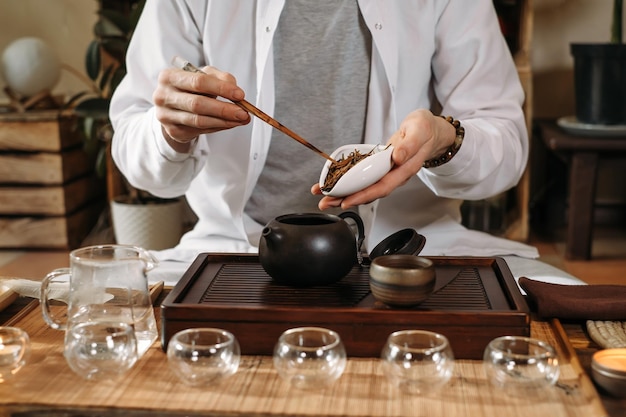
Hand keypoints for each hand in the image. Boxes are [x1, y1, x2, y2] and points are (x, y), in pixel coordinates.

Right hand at [153, 65, 250, 150]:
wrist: (174, 107)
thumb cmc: (191, 88)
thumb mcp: (205, 76)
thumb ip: (221, 78)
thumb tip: (237, 92)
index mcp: (169, 77)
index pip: (198, 81)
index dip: (221, 88)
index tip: (240, 95)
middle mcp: (163, 96)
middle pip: (198, 103)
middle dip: (224, 109)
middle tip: (243, 112)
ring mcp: (165, 115)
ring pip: (199, 120)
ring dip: (224, 121)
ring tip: (241, 120)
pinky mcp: (172, 131)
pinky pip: (199, 130)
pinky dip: (217, 127)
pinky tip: (229, 124)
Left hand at [312, 109, 455, 209]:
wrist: (430, 131)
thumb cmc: (425, 129)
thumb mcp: (420, 130)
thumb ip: (410, 144)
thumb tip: (398, 157)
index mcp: (405, 169)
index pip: (382, 187)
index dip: (363, 195)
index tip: (346, 200)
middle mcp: (395, 175)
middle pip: (369, 192)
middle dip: (346, 199)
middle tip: (325, 202)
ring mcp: (387, 173)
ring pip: (365, 187)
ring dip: (344, 194)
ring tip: (325, 197)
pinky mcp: (380, 168)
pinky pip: (364, 178)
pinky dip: (349, 182)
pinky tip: (335, 183)